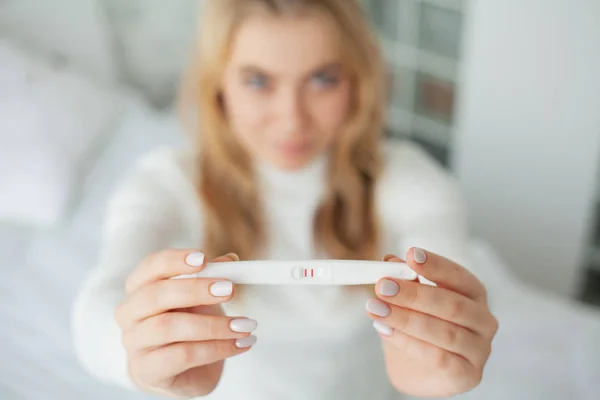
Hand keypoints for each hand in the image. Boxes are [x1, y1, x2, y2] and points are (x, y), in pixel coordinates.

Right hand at [115, 250, 256, 397]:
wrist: (181, 371)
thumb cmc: (188, 325)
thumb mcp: (201, 297)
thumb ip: (212, 276)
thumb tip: (231, 260)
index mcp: (139, 287)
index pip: (150, 266)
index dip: (175, 260)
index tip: (203, 258)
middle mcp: (130, 313)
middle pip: (156, 295)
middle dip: (196, 290)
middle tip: (230, 289)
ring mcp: (135, 343)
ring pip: (168, 327)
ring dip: (213, 324)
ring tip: (245, 325)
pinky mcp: (148, 370)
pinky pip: (182, 356)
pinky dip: (216, 348)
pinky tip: (239, 345)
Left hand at [366, 248, 497, 397]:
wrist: (416, 370)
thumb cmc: (417, 329)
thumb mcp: (407, 301)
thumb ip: (403, 281)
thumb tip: (390, 261)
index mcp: (473, 294)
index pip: (459, 276)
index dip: (435, 265)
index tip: (410, 255)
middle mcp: (483, 320)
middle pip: (452, 304)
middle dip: (414, 294)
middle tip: (383, 286)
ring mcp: (479, 349)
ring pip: (445, 332)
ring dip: (406, 318)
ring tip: (376, 308)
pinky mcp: (468, 374)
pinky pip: (439, 358)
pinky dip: (409, 343)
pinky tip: (385, 330)